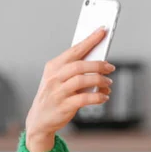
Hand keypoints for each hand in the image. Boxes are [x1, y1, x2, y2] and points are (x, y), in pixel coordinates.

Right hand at [25, 28, 115, 151]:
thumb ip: (77, 71)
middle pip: (79, 65)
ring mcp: (58, 92)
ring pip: (82, 80)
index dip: (90, 40)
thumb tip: (101, 64)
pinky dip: (97, 97)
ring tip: (108, 83)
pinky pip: (84, 99)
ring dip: (99, 80)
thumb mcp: (60, 80)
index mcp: (54, 66)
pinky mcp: (63, 106)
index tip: (103, 31)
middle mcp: (54, 77)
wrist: (40, 120)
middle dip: (98, 65)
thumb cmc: (55, 96)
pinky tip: (104, 97)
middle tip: (111, 68)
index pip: (74, 50)